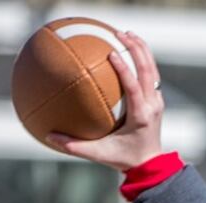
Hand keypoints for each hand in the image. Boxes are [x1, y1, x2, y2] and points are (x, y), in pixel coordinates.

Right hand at [47, 31, 164, 170]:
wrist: (150, 165)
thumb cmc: (124, 158)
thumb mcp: (99, 154)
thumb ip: (74, 146)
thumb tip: (49, 136)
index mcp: (141, 116)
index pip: (135, 88)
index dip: (125, 70)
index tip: (112, 53)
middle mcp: (152, 106)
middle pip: (148, 72)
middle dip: (136, 50)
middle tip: (120, 34)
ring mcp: (157, 102)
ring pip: (153, 70)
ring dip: (142, 50)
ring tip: (127, 34)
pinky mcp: (156, 100)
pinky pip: (150, 75)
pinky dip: (142, 60)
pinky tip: (128, 49)